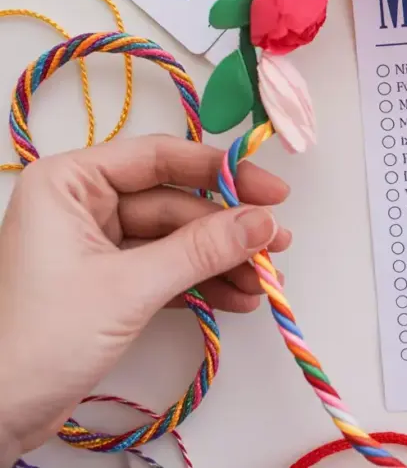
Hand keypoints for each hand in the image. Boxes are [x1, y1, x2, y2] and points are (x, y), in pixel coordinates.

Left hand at [0, 136, 291, 461]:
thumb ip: (201, 250)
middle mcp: (80, 205)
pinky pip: (166, 270)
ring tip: (264, 282)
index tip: (272, 191)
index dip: (221, 172)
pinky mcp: (106, 283)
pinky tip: (239, 298)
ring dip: (222, 261)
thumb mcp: (129, 288)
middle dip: (227, 229)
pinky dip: (202, 284)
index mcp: (68, 183)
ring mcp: (94, 245)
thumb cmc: (38, 340)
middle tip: (276, 245)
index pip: (158, 159)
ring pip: (176, 239)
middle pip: (174, 202)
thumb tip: (264, 222)